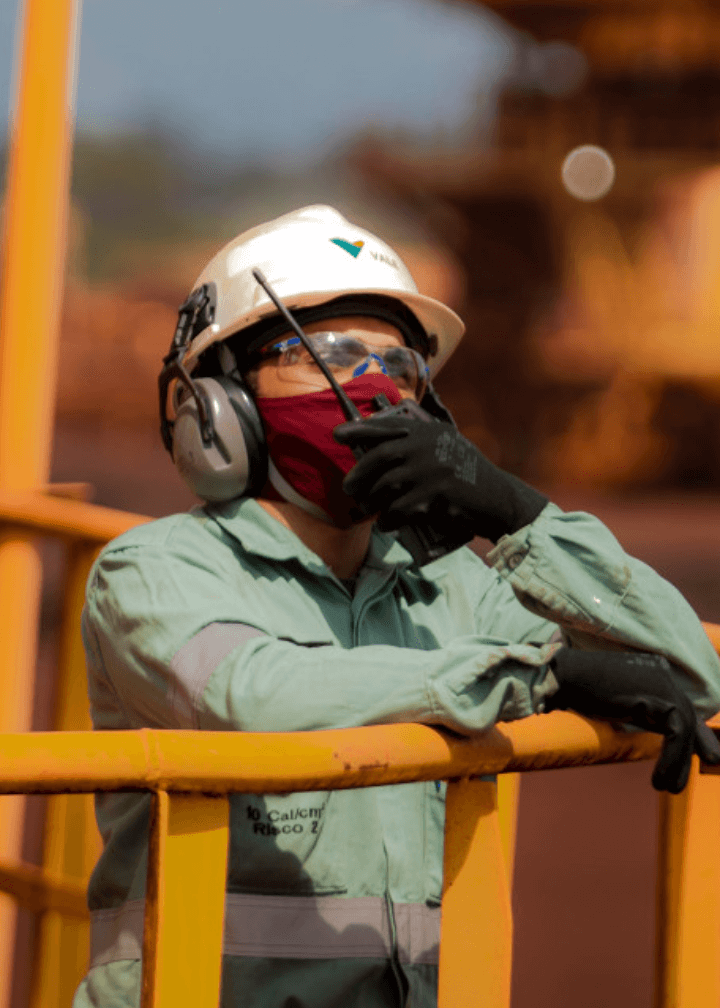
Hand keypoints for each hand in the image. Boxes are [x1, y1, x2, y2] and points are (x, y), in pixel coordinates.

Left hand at [334, 413, 546, 542]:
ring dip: (371, 500)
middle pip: (380, 457)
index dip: (359, 429)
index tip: (337, 434)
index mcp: (429, 432)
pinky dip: (389, 520)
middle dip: (359, 473)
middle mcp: (428, 446)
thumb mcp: (448, 446)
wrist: (498, 500)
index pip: (388, 426)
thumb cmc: (468, 476)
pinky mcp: (435, 495)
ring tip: (368, 508)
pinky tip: (387, 525)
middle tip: (349, 488)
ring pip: (386, 486)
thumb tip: (378, 449)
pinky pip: (399, 509)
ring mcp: (431, 470)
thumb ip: (420, 443)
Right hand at [546, 647, 719, 792]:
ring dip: (678, 762)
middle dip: (691, 748)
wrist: (563, 677)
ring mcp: (662, 682)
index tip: (692, 757)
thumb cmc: (578, 690)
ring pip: (684, 727)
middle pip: (686, 716)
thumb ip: (640, 712)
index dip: (690, 734)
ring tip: (667, 787)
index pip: (678, 706)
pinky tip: (661, 778)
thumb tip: (656, 733)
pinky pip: (677, 733)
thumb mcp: (618, 702)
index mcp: (652, 671)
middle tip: (679, 781)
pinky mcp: (659, 696)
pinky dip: (672, 759)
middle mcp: (662, 673)